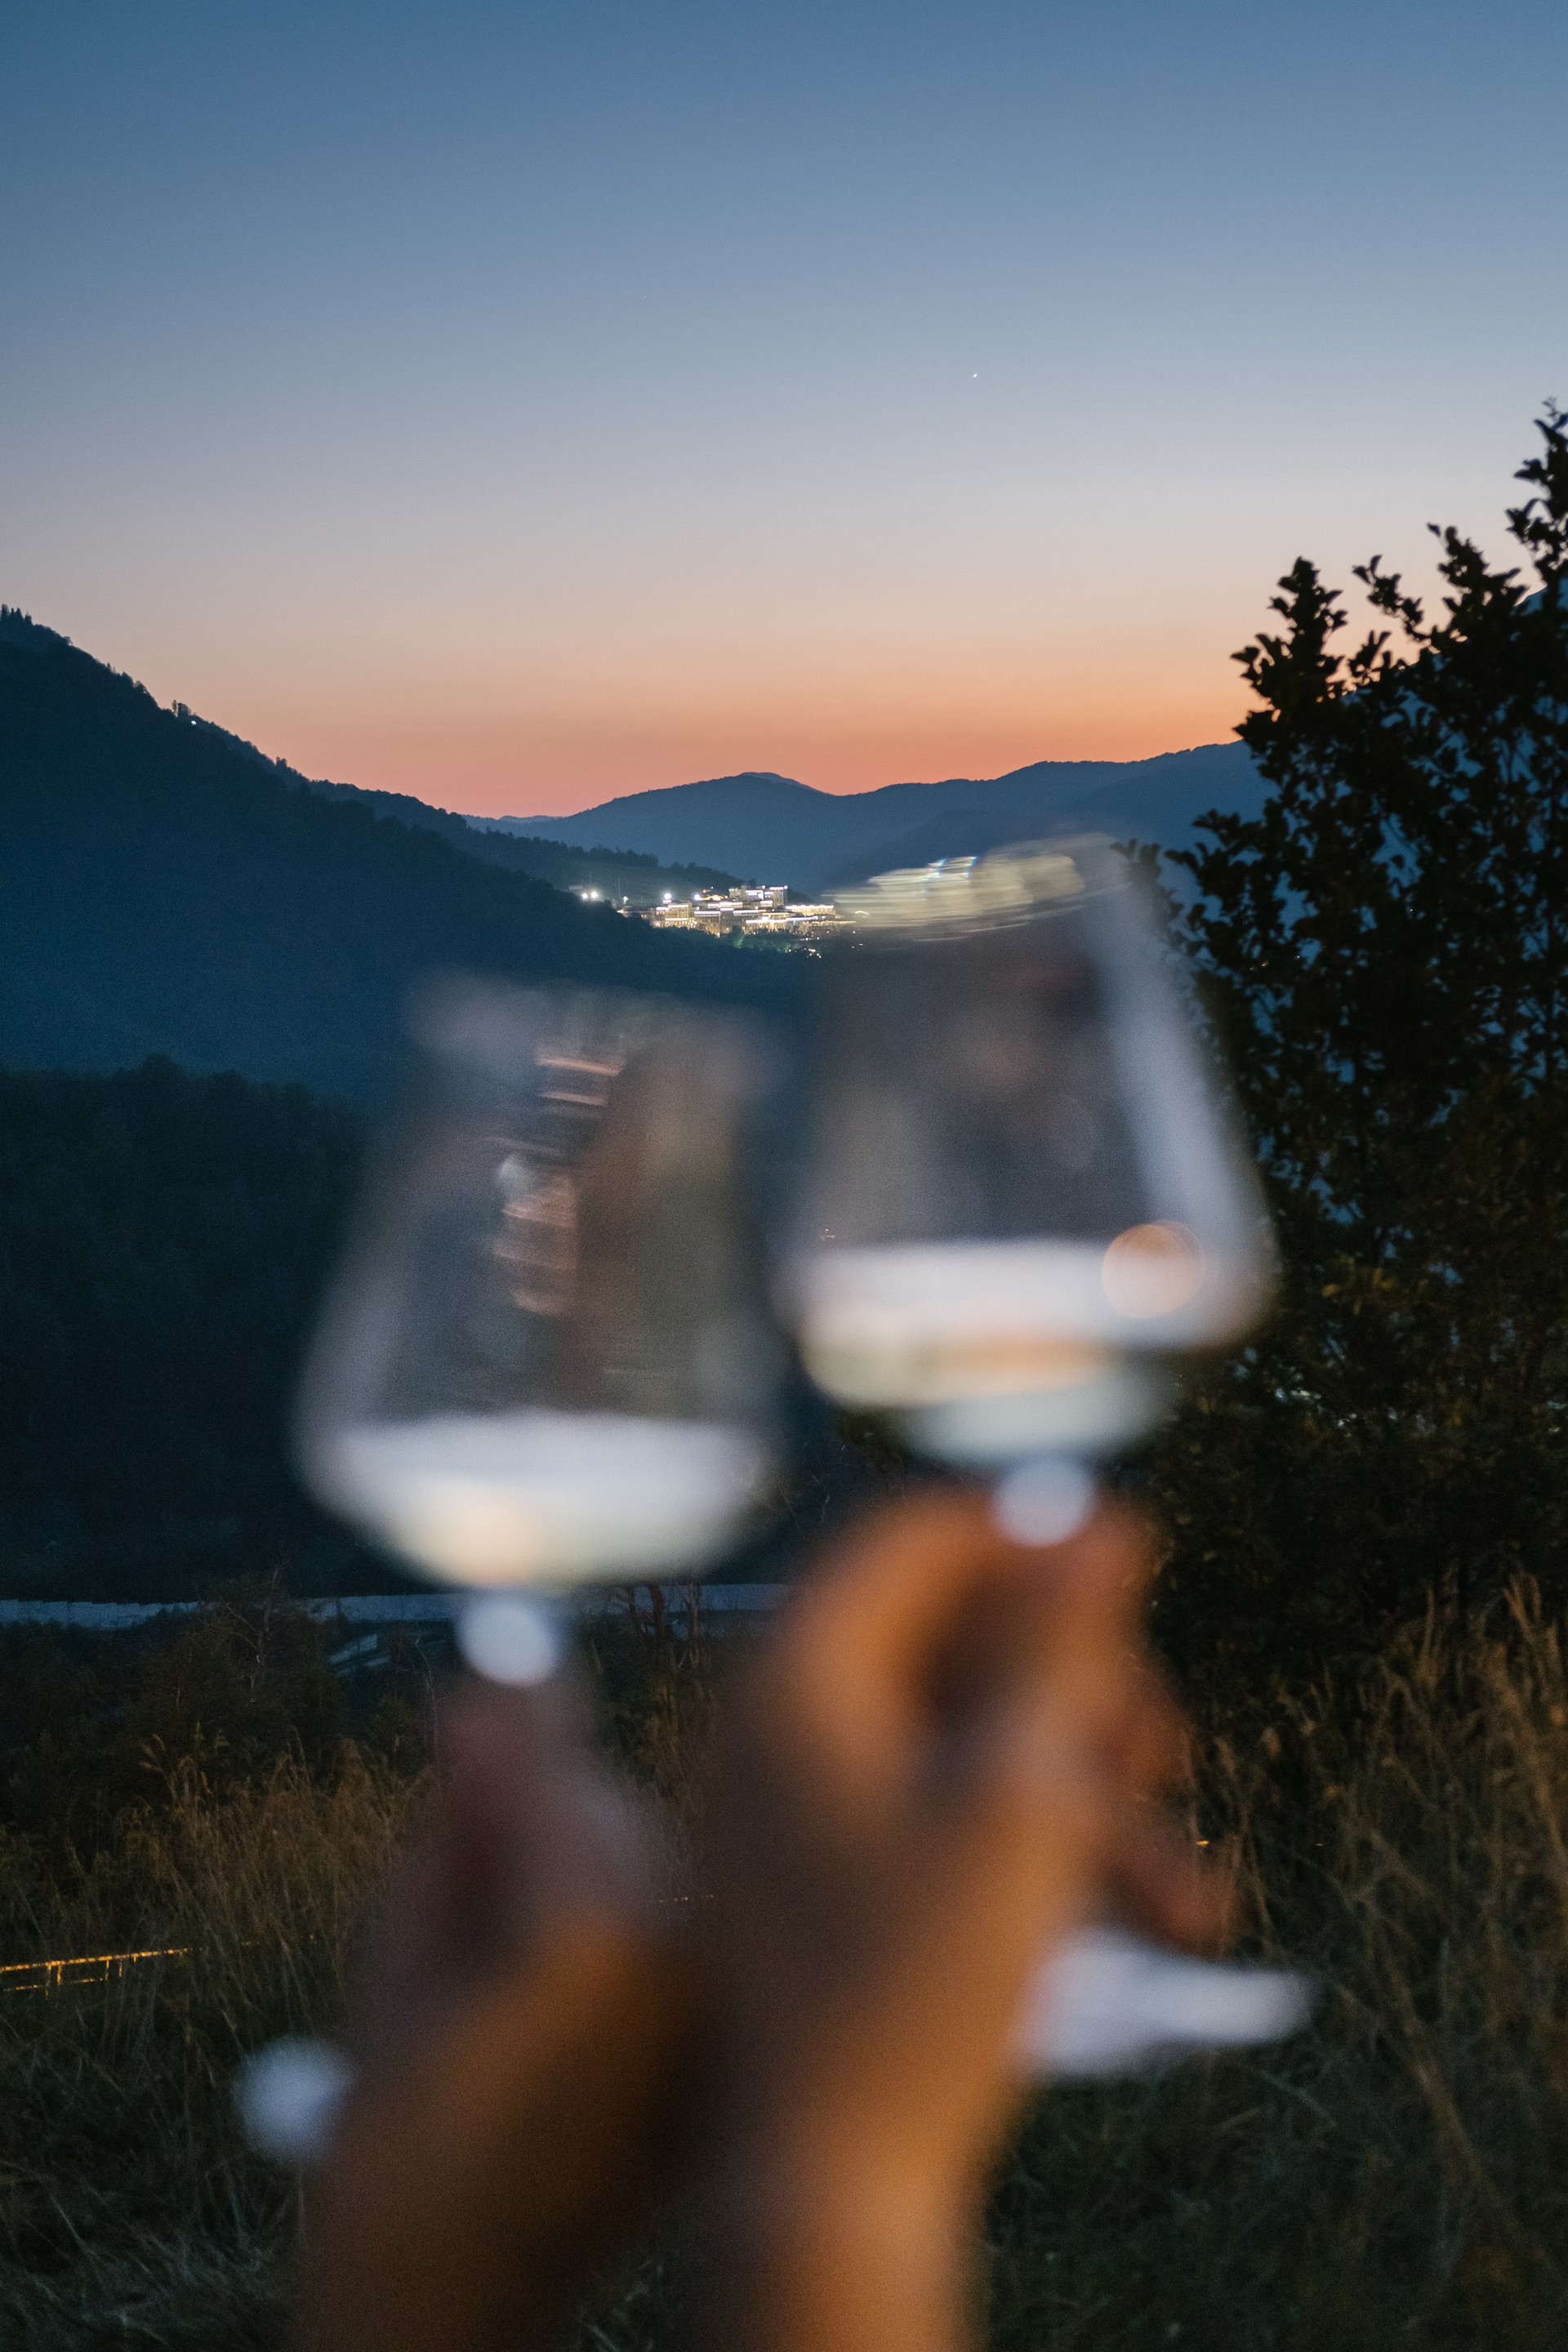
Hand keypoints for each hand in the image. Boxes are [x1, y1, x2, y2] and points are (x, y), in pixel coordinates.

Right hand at [295, 1669, 695, 2351]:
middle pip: (611, 1813)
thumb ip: (447, 1832)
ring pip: (654, 1871)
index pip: (553, 1775)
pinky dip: (629, 1919)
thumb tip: (475, 1713)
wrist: (459, 2325)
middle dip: (545, 1795)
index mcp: (587, 1935)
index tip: (518, 1639)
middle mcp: (678, 1961)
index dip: (523, 1705)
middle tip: (479, 1790)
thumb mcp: (389, 1976)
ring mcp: (709, 2012)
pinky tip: (565, 1966)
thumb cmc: (392, 2164)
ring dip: (589, 1855)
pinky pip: (679, 1938)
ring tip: (512, 1924)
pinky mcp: (717, 2056)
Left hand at [691, 1488, 1223, 2351]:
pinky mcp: (822, 1872)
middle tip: (1168, 1750)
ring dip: (1079, 1790)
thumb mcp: (1017, 1792)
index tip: (1138, 1566)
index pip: (916, 1532)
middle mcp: (776, 1719)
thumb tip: (1101, 1514)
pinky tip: (1132, 1922)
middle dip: (1078, 1690)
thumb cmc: (916, 1989)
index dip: (1034, 1535)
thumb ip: (1055, 1642)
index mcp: (795, 1673)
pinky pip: (936, 1810)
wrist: (830, 2192)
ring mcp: (793, 1801)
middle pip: (953, 1637)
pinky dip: (1029, 1844)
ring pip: (964, 1737)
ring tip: (1181, 1892)